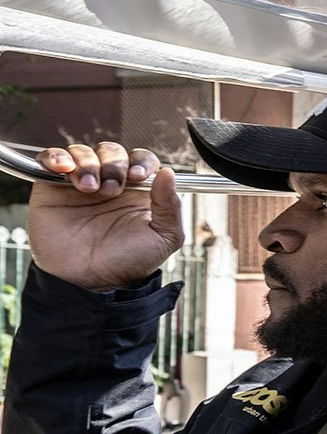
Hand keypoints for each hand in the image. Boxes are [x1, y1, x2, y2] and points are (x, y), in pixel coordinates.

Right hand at [25, 143, 183, 290]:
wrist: (91, 281)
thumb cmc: (128, 262)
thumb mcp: (163, 237)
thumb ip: (170, 206)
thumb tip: (170, 173)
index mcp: (139, 191)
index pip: (141, 158)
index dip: (141, 161)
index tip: (139, 176)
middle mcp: (110, 183)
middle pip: (112, 151)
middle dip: (114, 164)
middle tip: (111, 190)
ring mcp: (80, 184)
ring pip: (82, 152)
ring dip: (88, 163)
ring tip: (90, 189)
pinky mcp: (52, 189)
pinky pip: (50, 159)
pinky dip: (55, 157)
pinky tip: (64, 170)